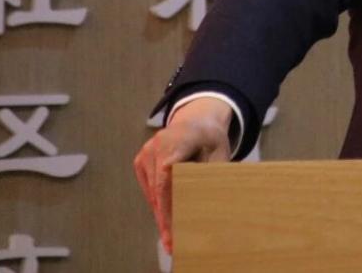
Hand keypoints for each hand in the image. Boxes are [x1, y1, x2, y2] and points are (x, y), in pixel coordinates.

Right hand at [133, 97, 232, 253]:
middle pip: (158, 190)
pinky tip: (165, 218)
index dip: (167, 207)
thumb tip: (212, 201)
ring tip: (170, 236)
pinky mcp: (141, 160)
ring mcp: (146, 153)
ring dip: (160, 213)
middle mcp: (156, 146)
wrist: (196, 119)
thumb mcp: (220, 152)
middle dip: (164, 218)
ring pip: (152, 191)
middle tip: (171, 243)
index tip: (170, 227)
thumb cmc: (211, 137)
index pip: (167, 180)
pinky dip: (157, 202)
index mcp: (177, 142)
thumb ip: (212, 173)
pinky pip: (149, 186)